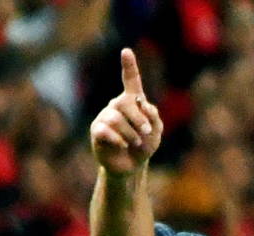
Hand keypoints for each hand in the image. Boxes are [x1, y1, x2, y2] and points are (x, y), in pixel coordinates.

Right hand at [89, 48, 163, 173]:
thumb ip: (154, 118)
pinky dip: (117, 139)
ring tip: (135, 142)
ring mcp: (105, 117)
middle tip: (146, 131)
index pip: (130, 80)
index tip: (126, 51)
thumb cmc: (144, 146)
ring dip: (130, 132)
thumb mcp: (156, 132)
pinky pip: (104, 130)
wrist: (131, 166)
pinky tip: (123, 145)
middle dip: (138, 118)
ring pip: (115, 118)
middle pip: (124, 102)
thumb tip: (143, 106)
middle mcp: (117, 105)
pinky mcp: (97, 131)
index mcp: (132, 101)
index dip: (129, 66)